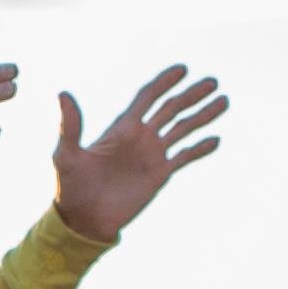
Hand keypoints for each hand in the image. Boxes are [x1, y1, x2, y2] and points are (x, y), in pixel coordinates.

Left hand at [50, 65, 229, 237]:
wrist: (84, 220)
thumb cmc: (71, 187)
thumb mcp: (67, 155)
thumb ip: (70, 126)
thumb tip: (63, 94)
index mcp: (122, 128)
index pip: (148, 97)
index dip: (164, 82)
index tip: (182, 69)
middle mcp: (141, 137)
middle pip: (171, 108)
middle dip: (192, 95)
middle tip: (213, 82)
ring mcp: (152, 155)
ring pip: (183, 129)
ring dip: (203, 116)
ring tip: (224, 101)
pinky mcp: (160, 175)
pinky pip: (184, 157)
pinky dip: (200, 149)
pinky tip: (216, 140)